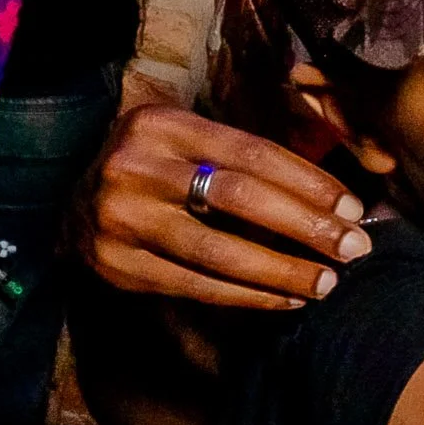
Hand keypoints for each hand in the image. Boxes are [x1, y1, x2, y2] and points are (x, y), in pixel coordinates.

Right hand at [74, 104, 370, 309]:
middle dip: (304, 226)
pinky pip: (195, 286)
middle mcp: (136, 167)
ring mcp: (121, 219)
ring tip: (326, 282)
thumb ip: (248, 159)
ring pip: (216, 251)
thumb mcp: (190, 141)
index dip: (308, 181)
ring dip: (281, 271)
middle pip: (237, 198)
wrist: (70, 200)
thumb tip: (335, 196)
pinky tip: (285, 299)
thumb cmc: (158, 167)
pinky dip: (247, 296)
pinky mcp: (116, 266)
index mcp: (162, 124)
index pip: (251, 153)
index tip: (353, 208)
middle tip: (353, 248)